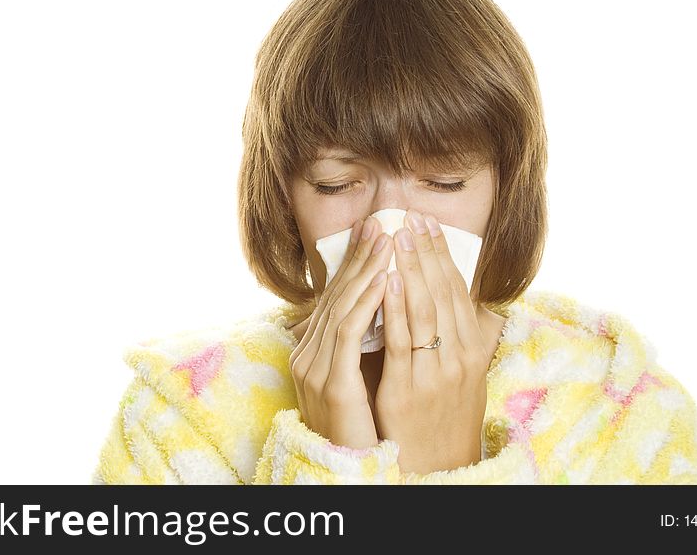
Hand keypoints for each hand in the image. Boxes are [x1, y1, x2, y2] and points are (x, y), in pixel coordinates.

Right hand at [288, 215, 393, 449]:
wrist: (348, 473)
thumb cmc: (360, 429)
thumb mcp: (358, 381)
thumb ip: (363, 346)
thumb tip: (384, 312)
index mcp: (314, 352)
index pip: (336, 299)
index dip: (356, 265)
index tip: (376, 235)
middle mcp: (308, 355)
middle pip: (337, 296)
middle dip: (361, 258)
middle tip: (382, 223)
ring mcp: (315, 368)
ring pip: (344, 307)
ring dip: (367, 270)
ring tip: (388, 239)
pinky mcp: (331, 383)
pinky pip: (350, 333)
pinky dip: (368, 303)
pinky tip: (386, 279)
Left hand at [375, 210, 492, 474]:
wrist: (441, 464)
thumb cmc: (448, 413)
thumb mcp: (468, 373)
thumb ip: (469, 335)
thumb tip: (479, 301)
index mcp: (472, 348)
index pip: (456, 290)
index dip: (441, 254)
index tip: (427, 223)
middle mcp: (459, 356)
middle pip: (441, 293)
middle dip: (424, 251)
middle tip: (408, 217)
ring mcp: (435, 371)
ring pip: (423, 310)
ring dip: (410, 269)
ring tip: (397, 236)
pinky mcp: (408, 388)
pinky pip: (402, 341)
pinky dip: (395, 308)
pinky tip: (388, 280)